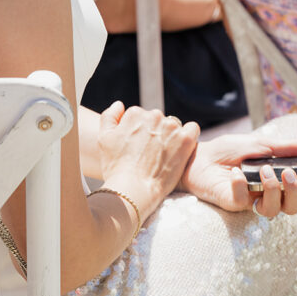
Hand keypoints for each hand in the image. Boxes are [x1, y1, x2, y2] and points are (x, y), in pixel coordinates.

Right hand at [98, 102, 200, 219]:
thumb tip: (120, 105)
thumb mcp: (104, 141)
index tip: (137, 150)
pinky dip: (188, 138)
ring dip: (170, 138)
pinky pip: (193, 129)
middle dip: (155, 135)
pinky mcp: (185, 139)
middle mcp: (153, 115)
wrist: (132, 190)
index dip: (139, 135)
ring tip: (163, 158)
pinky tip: (180, 151)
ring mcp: (170, 127)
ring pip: (173, 126)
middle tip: (150, 157)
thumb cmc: (116, 169)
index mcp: (134, 113)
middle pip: (158, 121)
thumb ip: (109, 117)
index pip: (141, 117)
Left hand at [178, 134, 296, 215]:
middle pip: (292, 207)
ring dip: (272, 190)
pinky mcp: (231, 203)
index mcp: (276, 180)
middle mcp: (265, 194)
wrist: (198, 156)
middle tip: (287, 174)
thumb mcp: (260, 144)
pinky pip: (242, 201)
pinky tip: (235, 173)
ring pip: (272, 211)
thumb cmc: (227, 151)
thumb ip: (286, 148)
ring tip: (263, 171)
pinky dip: (241, 185)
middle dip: (295, 192)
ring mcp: (249, 201)